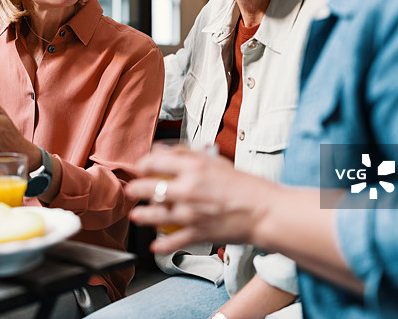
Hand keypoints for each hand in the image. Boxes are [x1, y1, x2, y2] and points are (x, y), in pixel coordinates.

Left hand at [125, 150, 273, 253]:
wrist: (264, 212)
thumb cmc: (246, 186)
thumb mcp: (218, 162)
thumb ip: (191, 156)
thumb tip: (168, 152)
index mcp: (195, 167)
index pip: (155, 161)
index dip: (143, 163)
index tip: (142, 166)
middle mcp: (188, 189)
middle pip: (149, 188)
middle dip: (136, 189)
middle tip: (133, 190)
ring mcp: (191, 213)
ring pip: (155, 215)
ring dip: (142, 216)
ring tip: (136, 215)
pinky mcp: (197, 233)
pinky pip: (172, 241)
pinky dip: (161, 245)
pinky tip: (155, 245)